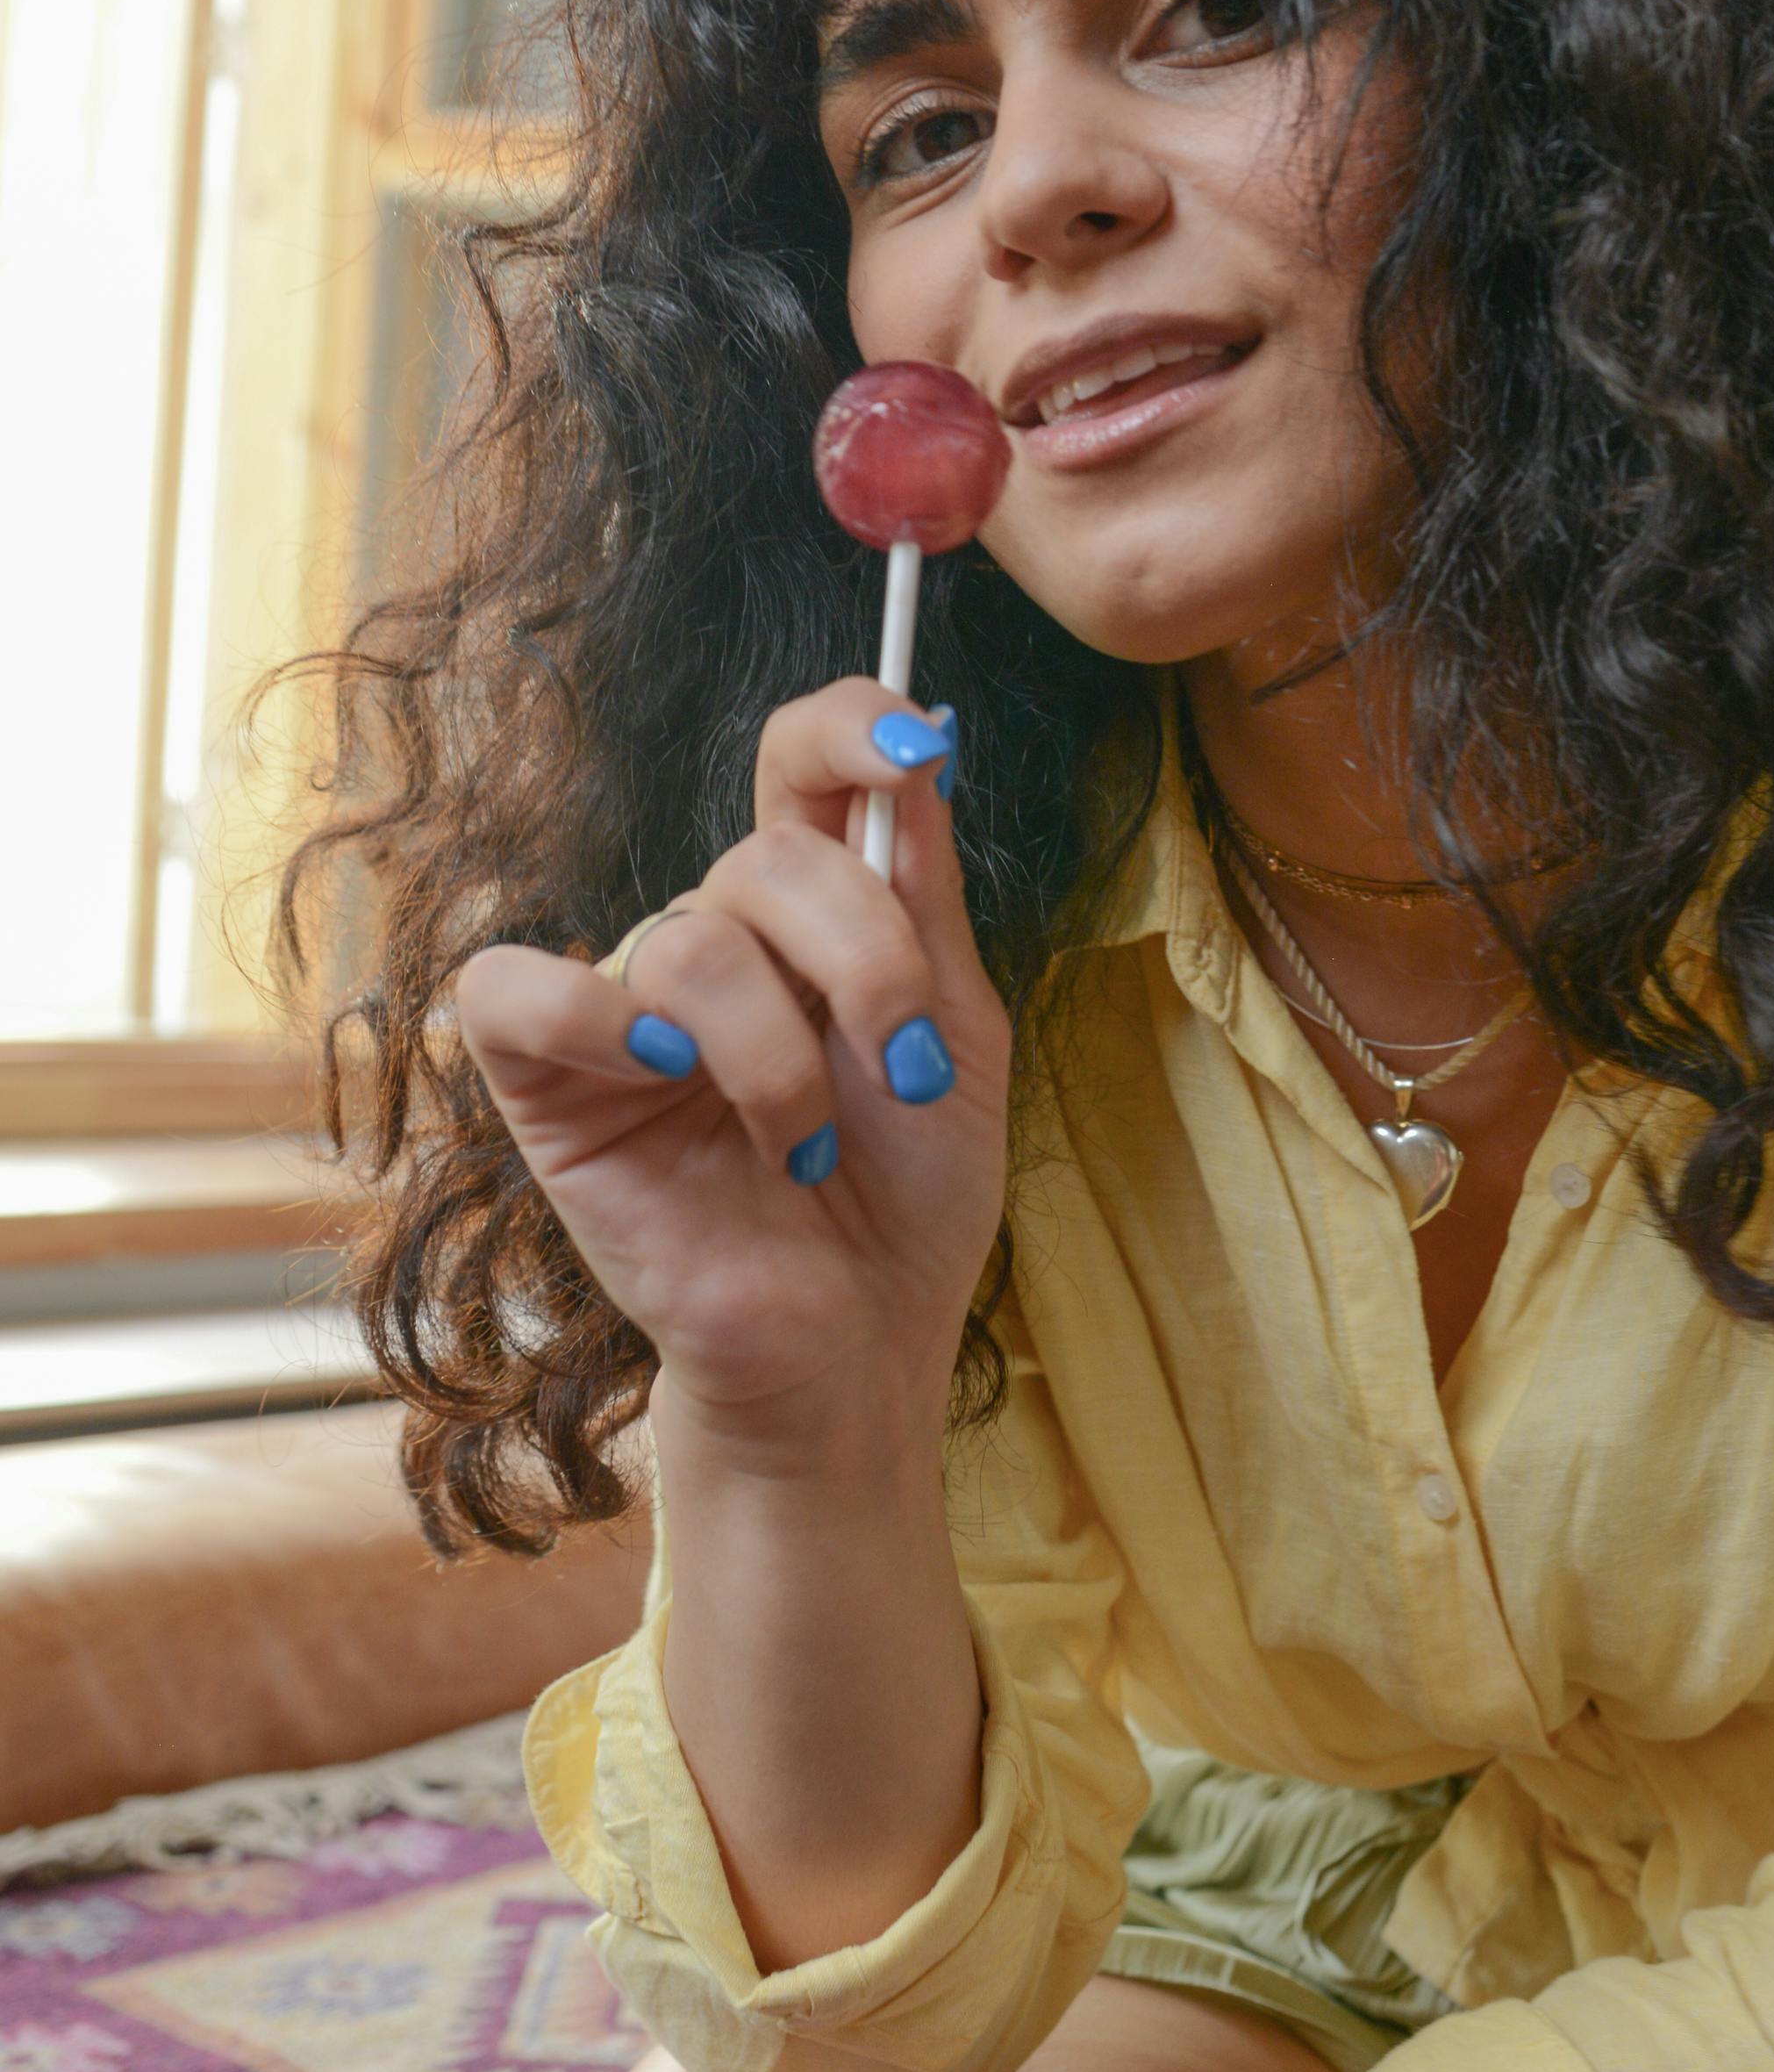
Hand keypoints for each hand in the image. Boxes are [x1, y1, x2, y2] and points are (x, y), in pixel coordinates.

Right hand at [453, 688, 1008, 1432]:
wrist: (859, 1345)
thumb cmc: (908, 1201)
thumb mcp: (960, 1037)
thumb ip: (924, 901)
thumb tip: (916, 750)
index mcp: (816, 914)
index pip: (800, 763)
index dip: (845, 725)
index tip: (912, 747)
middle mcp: (717, 939)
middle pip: (769, 855)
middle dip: (866, 960)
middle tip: (911, 1073)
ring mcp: (628, 1008)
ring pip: (692, 938)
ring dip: (780, 1054)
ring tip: (807, 1147)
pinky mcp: (545, 1087)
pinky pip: (515, 991)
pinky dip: (597, 1022)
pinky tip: (667, 1077)